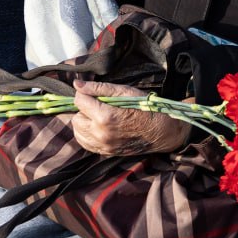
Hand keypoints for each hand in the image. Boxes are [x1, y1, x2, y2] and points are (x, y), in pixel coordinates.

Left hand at [71, 80, 190, 156]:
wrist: (161, 131)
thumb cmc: (145, 108)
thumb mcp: (124, 92)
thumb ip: (99, 88)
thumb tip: (77, 84)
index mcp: (105, 116)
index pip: (79, 101)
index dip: (85, 94)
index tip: (95, 93)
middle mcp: (100, 134)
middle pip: (76, 118)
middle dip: (84, 109)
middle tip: (99, 105)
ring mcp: (102, 145)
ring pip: (77, 132)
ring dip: (84, 122)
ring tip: (98, 116)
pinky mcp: (104, 152)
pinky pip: (85, 143)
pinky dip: (87, 134)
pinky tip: (98, 127)